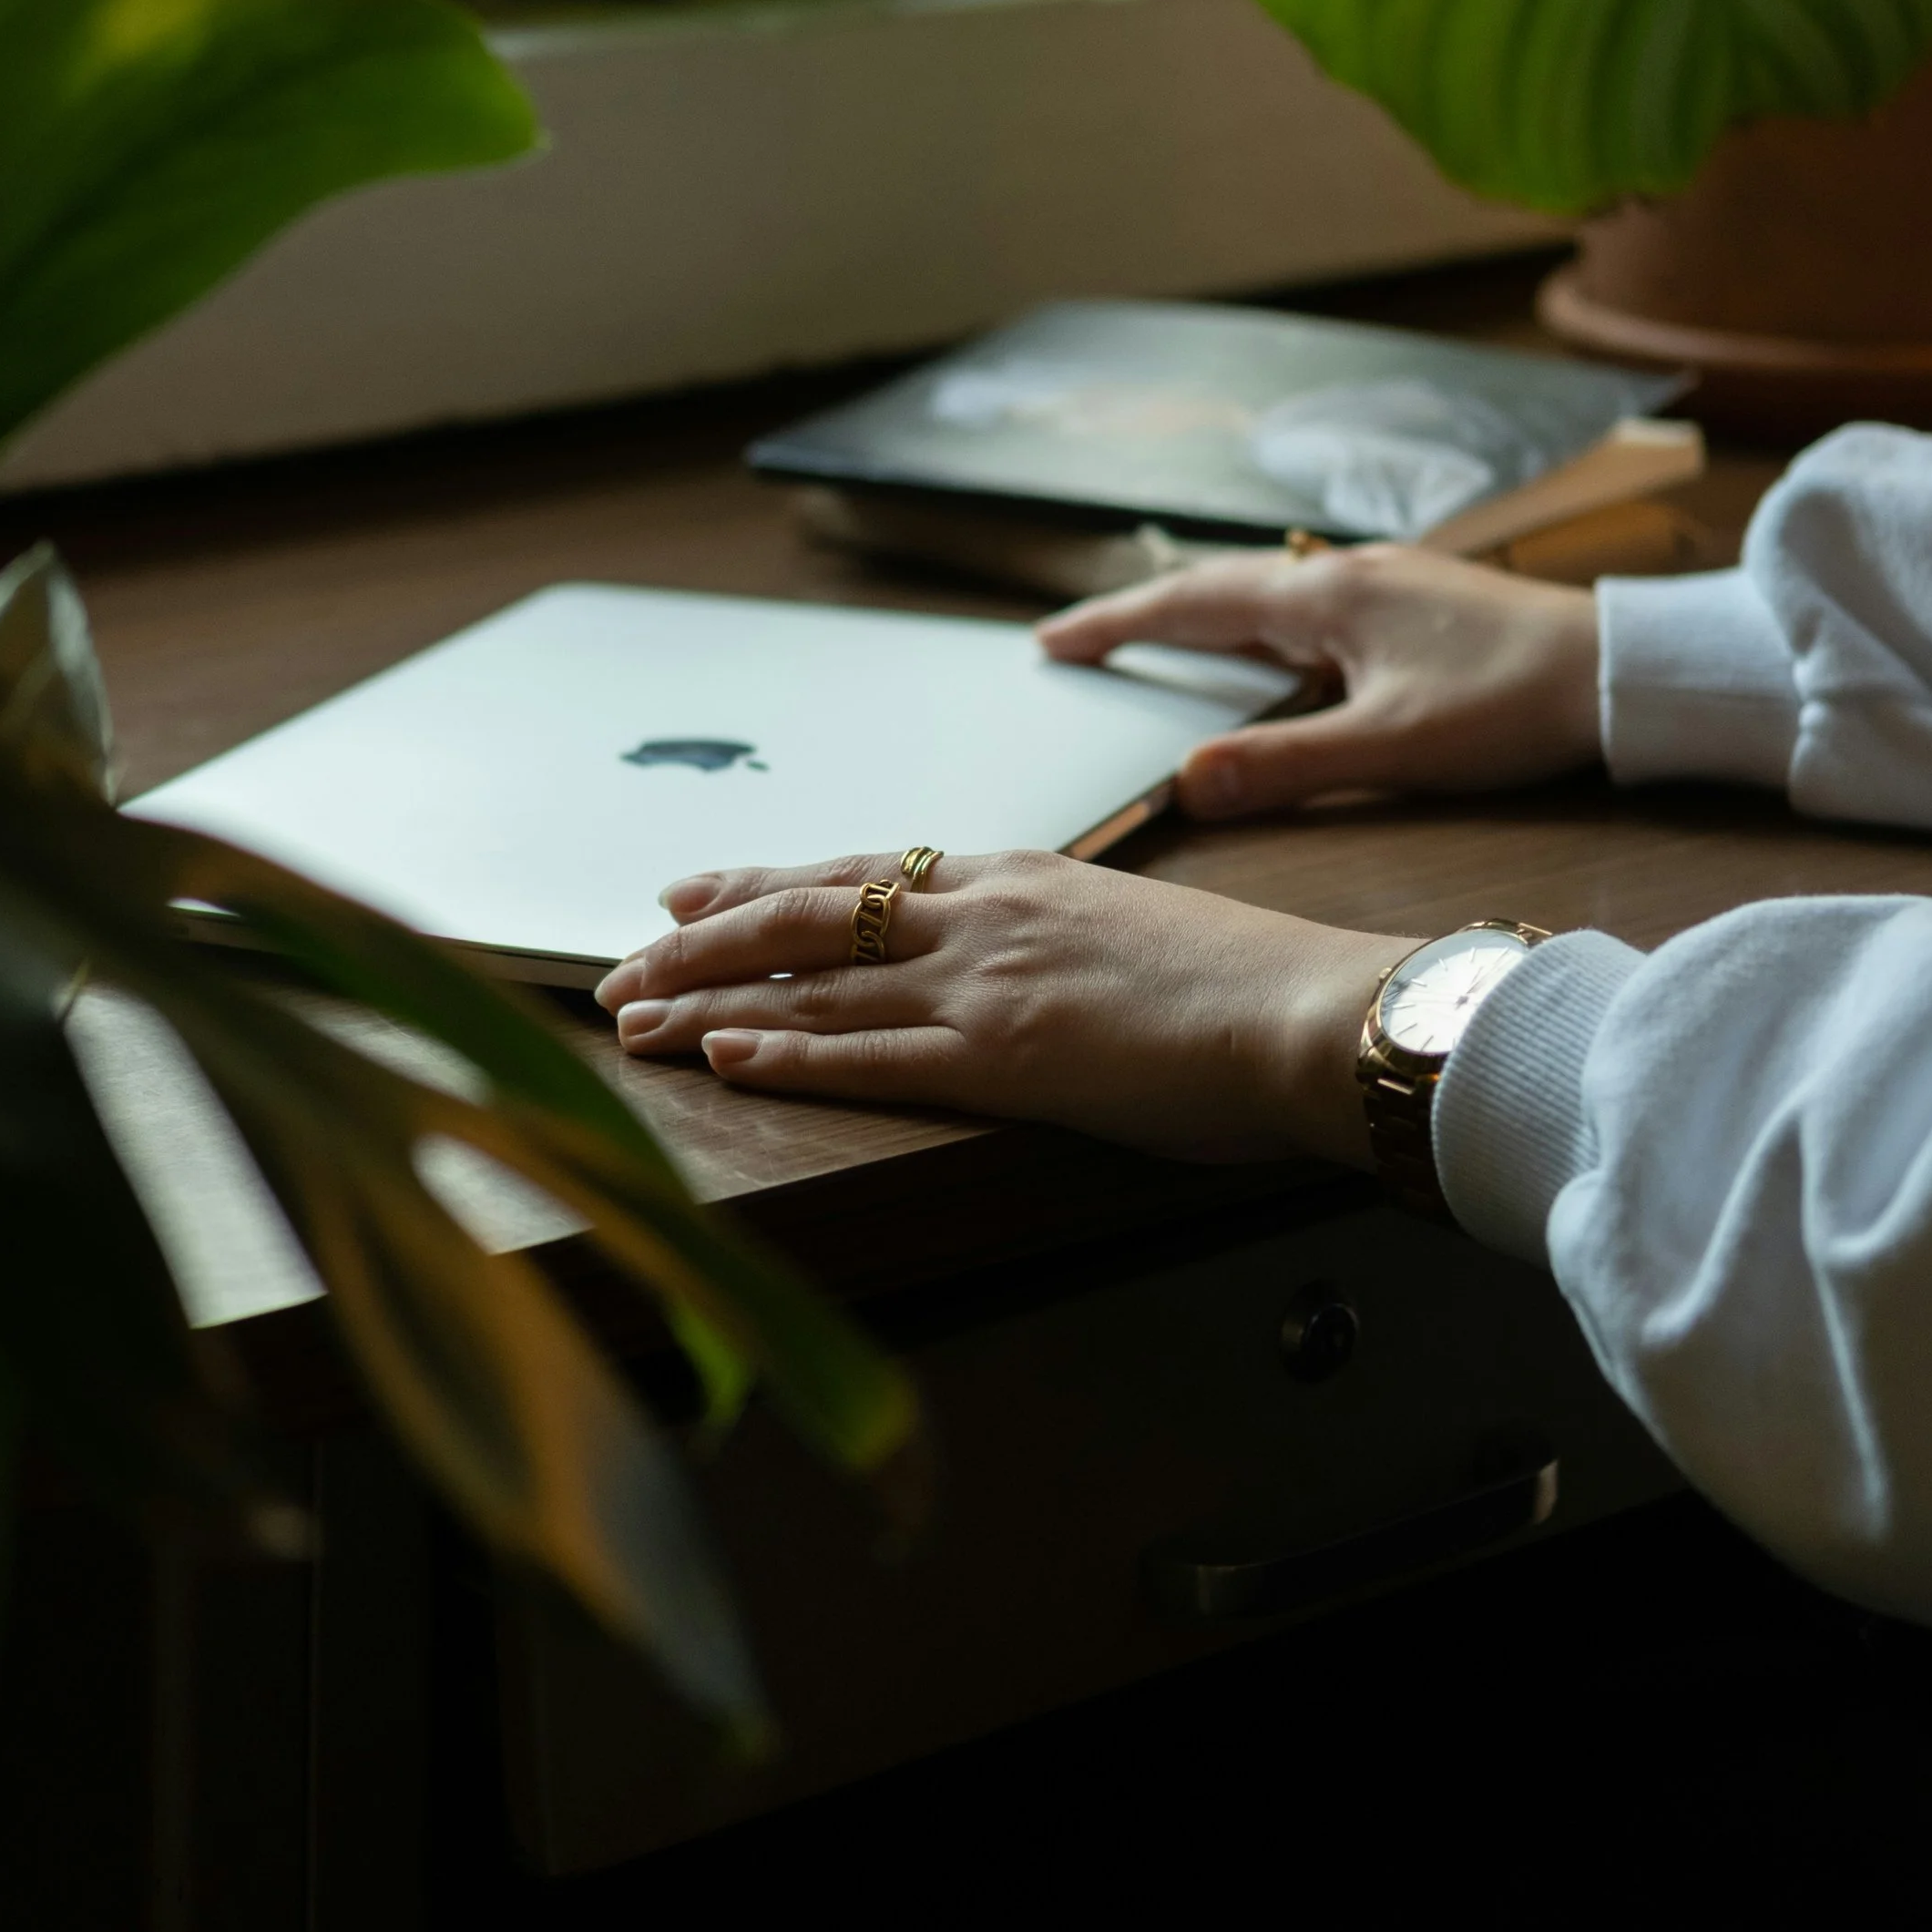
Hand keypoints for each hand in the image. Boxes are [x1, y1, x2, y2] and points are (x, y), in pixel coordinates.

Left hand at [596, 853, 1413, 1165]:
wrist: (1309, 1010)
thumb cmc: (1244, 983)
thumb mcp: (1130, 926)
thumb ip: (1055, 933)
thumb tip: (1024, 958)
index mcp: (1014, 879)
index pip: (858, 873)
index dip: (760, 885)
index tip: (688, 896)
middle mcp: (982, 916)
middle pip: (805, 917)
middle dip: (701, 944)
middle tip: (622, 968)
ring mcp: (984, 983)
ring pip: (811, 985)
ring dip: (711, 1004)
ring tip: (633, 1021)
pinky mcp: (1000, 1057)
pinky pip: (866, 1055)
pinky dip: (786, 1055)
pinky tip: (724, 1058)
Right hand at [1040, 543, 1600, 821]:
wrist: (1626, 673)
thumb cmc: (1515, 706)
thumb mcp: (1390, 752)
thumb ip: (1281, 767)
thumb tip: (1183, 787)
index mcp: (1326, 600)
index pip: (1192, 603)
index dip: (1116, 623)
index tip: (1053, 642)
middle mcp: (1346, 576)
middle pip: (1219, 587)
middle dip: (1144, 613)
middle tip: (1078, 640)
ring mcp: (1384, 582)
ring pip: (1266, 594)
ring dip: (1203, 615)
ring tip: (1153, 641)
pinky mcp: (1416, 603)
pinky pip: (1308, 606)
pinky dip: (1259, 626)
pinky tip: (1270, 655)